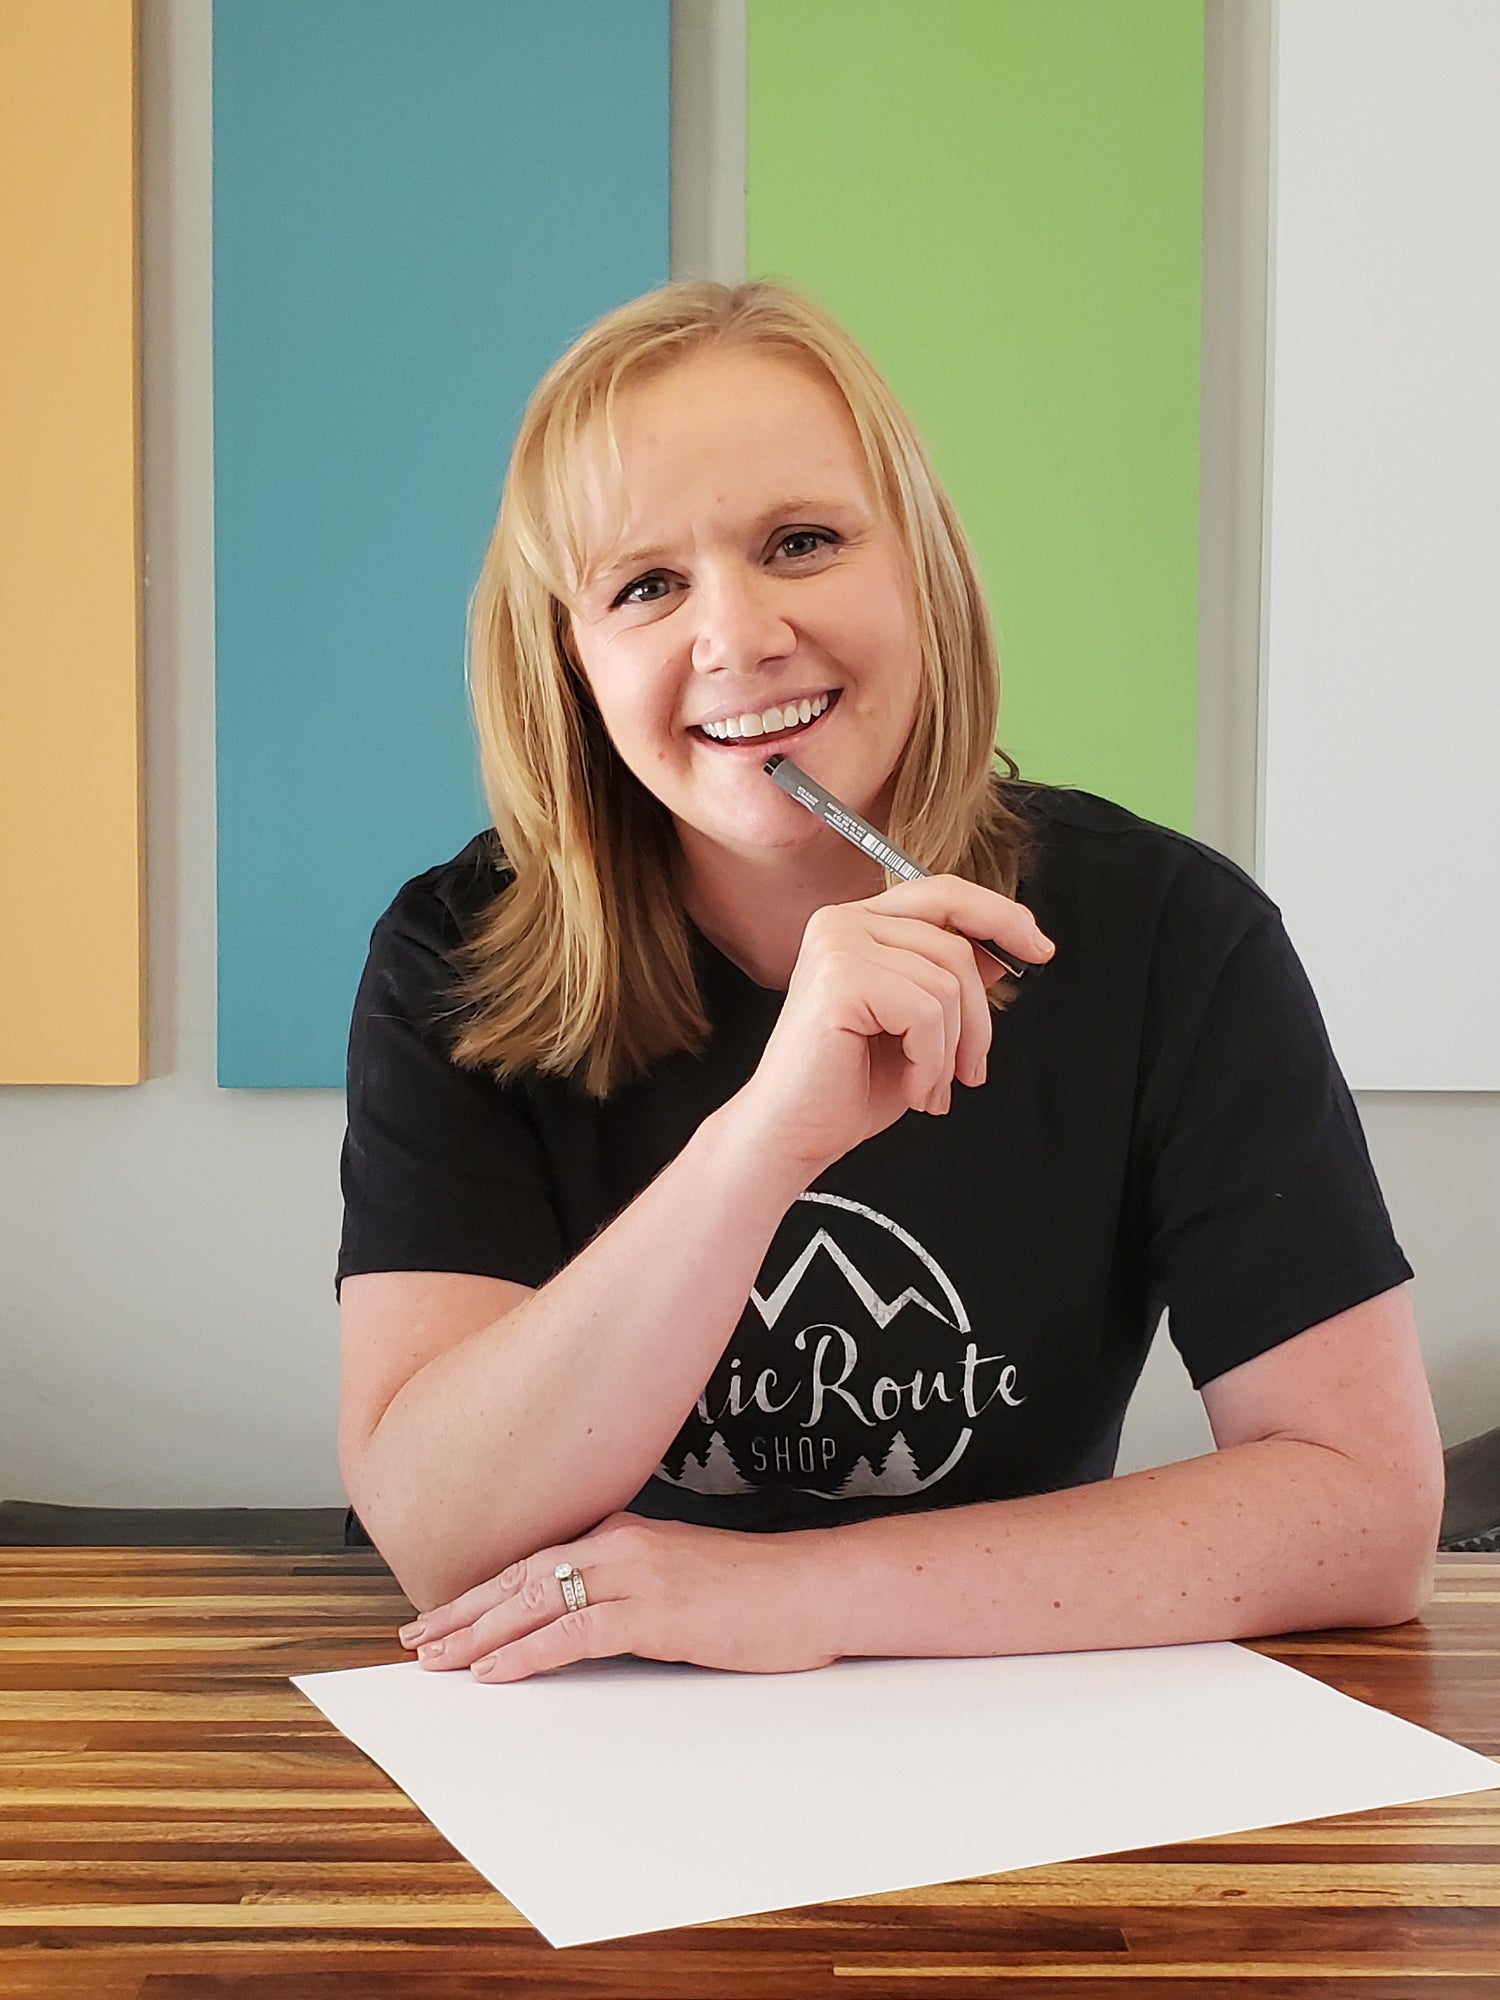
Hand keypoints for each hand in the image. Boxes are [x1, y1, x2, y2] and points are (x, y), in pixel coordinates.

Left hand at [396, 1513, 840, 1681]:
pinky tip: (496, 1671)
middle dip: (463, 1610)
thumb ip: (634, 1584)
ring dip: (479, 1634)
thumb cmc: (758, 1592)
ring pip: (536, 1601)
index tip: (444, 1614)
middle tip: (416, 1639)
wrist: (815, 1588)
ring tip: (436, 1659)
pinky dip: (527, 1652)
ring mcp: (638, 1575)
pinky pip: (574, 1632)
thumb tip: (591, 1615)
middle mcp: (622, 1543)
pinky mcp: (655, 1612)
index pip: (537, 1560)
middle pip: (521, 1575)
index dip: (485, 1590)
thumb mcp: (683, 1577)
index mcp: (626, 1532)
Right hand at [729, 875, 1052, 1177]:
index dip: (999, 916)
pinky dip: (931, 1062)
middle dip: (980, 1014)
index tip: (1038, 948)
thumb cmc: (847, 1087)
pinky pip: (926, 1012)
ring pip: (946, 983)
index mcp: (858, 924)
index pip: (943, 894)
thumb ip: (951, 980)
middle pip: (955, 943)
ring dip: (951, 1050)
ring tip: (929, 1086)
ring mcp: (837, 945)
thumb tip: (1002, 950)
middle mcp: (841, 922)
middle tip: (972, 1068)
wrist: (793, 1133)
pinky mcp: (840, 979)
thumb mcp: (920, 1028)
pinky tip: (912, 1088)